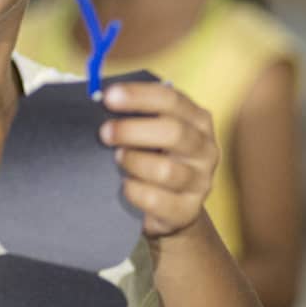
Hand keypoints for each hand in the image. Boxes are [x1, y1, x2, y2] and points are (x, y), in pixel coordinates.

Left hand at [100, 80, 217, 237]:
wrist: (169, 207)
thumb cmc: (155, 157)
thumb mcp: (152, 131)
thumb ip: (136, 115)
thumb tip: (100, 99)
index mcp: (197, 119)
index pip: (171, 99)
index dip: (138, 96)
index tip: (109, 97)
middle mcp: (205, 148)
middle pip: (173, 132)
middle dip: (132, 130)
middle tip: (104, 133)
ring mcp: (200, 181)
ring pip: (165, 170)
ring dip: (134, 162)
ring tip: (117, 159)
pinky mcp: (188, 210)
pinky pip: (157, 200)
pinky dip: (135, 191)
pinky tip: (125, 185)